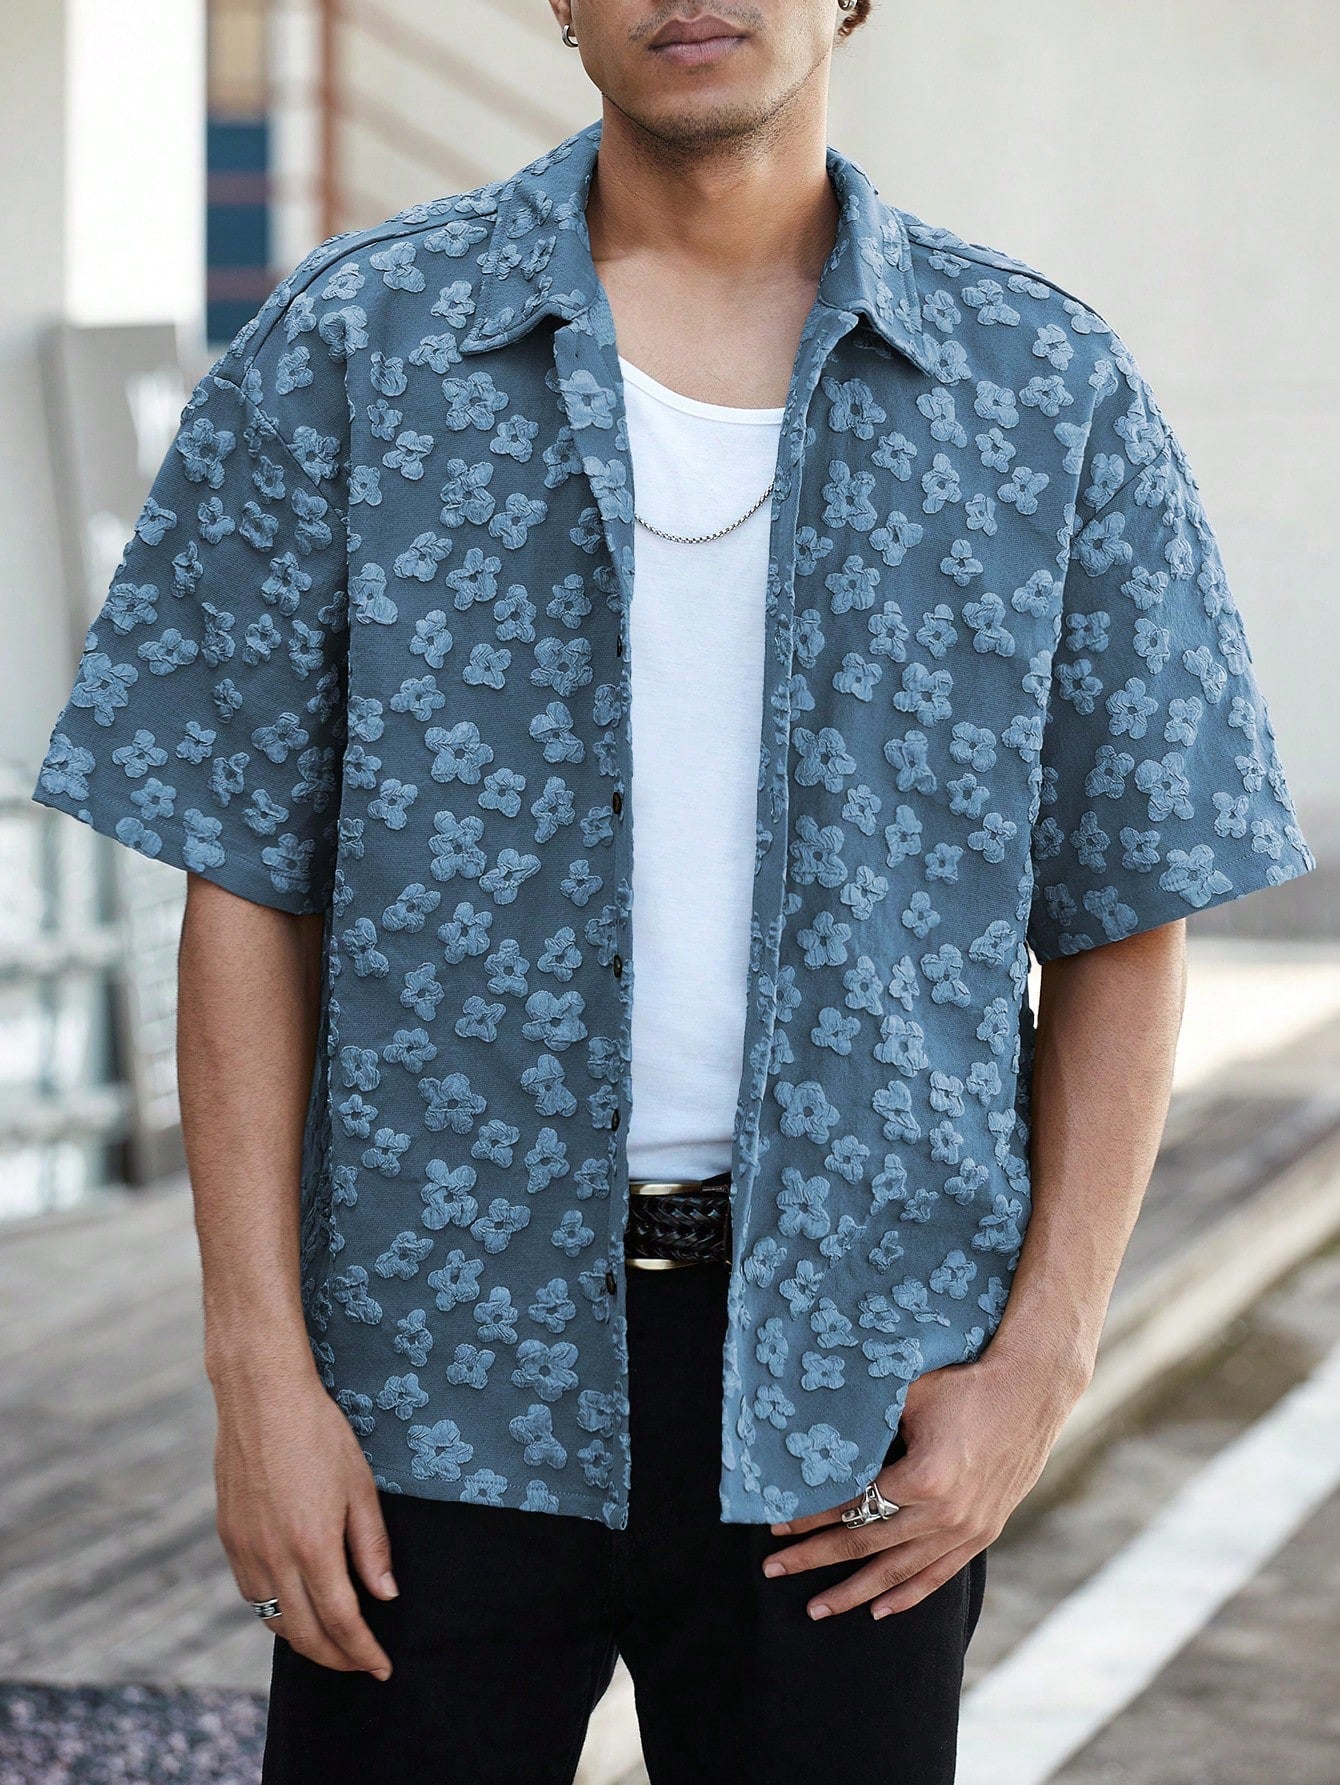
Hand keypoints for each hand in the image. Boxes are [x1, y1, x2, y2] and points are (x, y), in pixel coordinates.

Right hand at [211, 1352, 398, 1678]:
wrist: (261, 1398)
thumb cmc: (318, 1433)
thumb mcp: (360, 1485)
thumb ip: (371, 1546)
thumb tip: (385, 1596)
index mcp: (313, 1545)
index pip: (342, 1622)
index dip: (363, 1652)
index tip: (381, 1667)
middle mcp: (274, 1557)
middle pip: (304, 1635)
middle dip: (336, 1659)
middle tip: (361, 1662)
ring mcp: (246, 1550)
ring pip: (273, 1620)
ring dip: (304, 1640)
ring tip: (333, 1640)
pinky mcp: (229, 1538)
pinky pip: (252, 1594)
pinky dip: (276, 1612)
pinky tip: (296, 1604)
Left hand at [760, 1343, 1086, 1619]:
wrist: (1031, 1390)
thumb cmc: (963, 1383)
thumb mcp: (908, 1393)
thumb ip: (867, 1420)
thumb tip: (813, 1431)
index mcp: (923, 1477)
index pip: (851, 1504)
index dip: (810, 1515)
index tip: (775, 1523)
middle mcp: (944, 1513)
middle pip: (865, 1544)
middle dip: (815, 1558)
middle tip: (773, 1570)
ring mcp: (966, 1529)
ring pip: (898, 1572)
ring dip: (853, 1592)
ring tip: (815, 1610)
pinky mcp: (982, 1533)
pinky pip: (938, 1575)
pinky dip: (906, 1596)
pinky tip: (878, 1611)